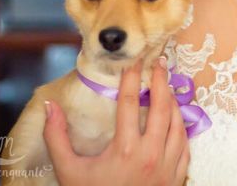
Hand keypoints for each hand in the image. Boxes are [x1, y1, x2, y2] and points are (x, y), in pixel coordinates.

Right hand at [43, 59, 189, 185]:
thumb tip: (51, 107)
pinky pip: (185, 142)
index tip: (133, 61)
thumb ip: (58, 138)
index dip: (131, 79)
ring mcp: (168, 164)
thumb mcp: (69, 172)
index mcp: (125, 149)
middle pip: (161, 106)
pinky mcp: (177, 175)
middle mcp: (151, 154)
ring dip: (174, 100)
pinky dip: (182, 125)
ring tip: (168, 84)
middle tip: (159, 63)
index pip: (130, 103)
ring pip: (178, 122)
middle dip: (160, 81)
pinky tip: (177, 115)